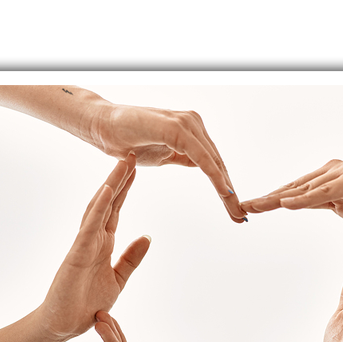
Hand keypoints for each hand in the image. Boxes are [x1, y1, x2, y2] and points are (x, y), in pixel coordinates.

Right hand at [36, 155, 150, 339]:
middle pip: (108, 203)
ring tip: (123, 164)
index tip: (136, 168)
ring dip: (111, 185)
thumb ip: (131, 258)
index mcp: (103, 244)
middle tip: (131, 154)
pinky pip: (90, 226)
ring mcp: (84, 244)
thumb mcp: (118, 278)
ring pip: (99, 208)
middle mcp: (93, 239)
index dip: (126, 189)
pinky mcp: (77, 253)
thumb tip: (147, 236)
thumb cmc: (86, 304)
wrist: (64, 325)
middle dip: (120, 179)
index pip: (116, 210)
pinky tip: (108, 190)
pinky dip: (99, 207)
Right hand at [90, 103, 245, 222]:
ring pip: (214, 162)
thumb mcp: (162, 154)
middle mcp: (193, 123)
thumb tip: (199, 164)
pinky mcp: (176, 128)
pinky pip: (201, 157)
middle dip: (230, 193)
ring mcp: (186, 123)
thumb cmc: (127, 139)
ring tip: (235, 212)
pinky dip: (214, 176)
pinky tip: (224, 193)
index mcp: (191, 130)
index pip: (213, 162)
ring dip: (226, 190)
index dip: (225, 187)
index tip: (234, 209)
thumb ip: (183, 157)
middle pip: (218, 164)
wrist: (101, 125)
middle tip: (241, 218)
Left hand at [240, 159, 342, 224]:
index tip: (247, 207)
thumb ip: (317, 201)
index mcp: (324, 177)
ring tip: (256, 206)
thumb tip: (292, 202)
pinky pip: (325, 193)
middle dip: (266, 198)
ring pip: (305, 189)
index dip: (269, 199)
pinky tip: (287, 204)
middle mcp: (330, 170)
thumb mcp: (340, 206)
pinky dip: (305, 199)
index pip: (291, 189)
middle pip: (292, 187)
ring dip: (278, 199)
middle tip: (242, 206)